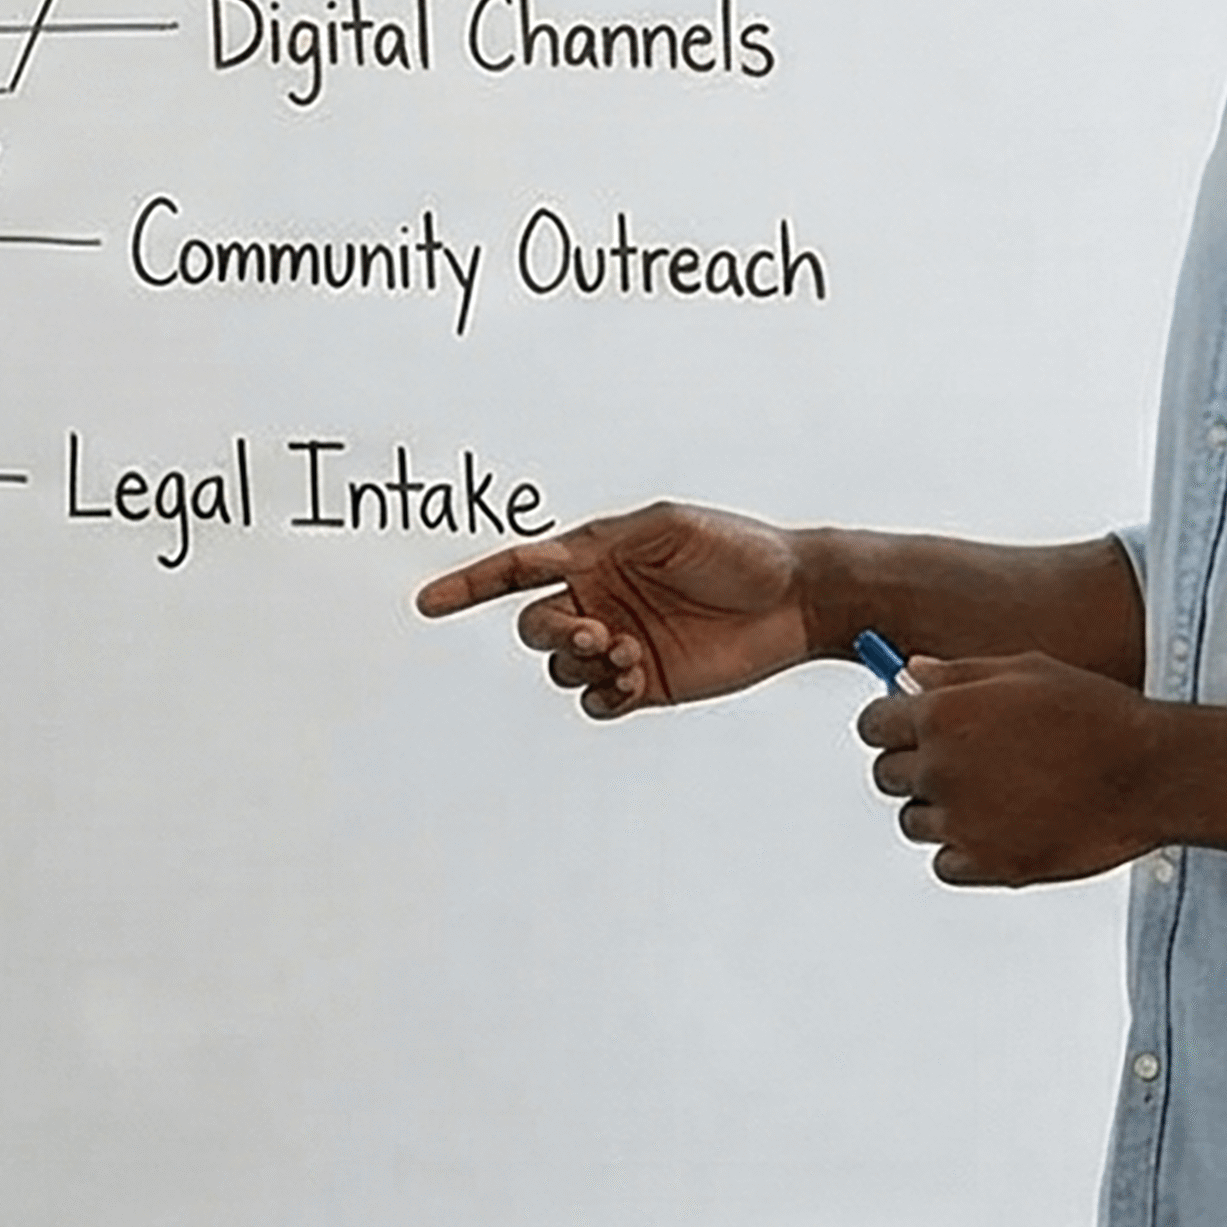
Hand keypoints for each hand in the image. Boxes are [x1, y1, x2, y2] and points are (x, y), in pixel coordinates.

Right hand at [415, 502, 818, 717]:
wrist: (797, 599)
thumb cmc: (738, 550)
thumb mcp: (669, 525)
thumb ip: (608, 541)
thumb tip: (558, 558)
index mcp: (596, 559)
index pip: (517, 572)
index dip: (470, 586)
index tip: (429, 603)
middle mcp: (601, 602)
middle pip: (535, 629)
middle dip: (553, 634)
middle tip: (598, 633)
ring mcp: (621, 644)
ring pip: (562, 669)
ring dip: (583, 665)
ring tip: (629, 654)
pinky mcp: (647, 683)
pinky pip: (598, 701)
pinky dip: (603, 696)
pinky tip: (632, 682)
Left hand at [858, 652, 1166, 884]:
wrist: (1153, 774)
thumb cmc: (1096, 713)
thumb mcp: (1025, 671)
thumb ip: (959, 673)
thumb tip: (911, 672)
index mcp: (942, 716)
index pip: (873, 725)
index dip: (890, 724)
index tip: (906, 729)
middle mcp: (942, 770)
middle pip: (888, 775)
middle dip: (914, 765)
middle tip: (958, 762)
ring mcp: (963, 822)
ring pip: (914, 822)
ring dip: (939, 810)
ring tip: (992, 794)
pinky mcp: (990, 865)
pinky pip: (945, 863)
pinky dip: (963, 851)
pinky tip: (1000, 827)